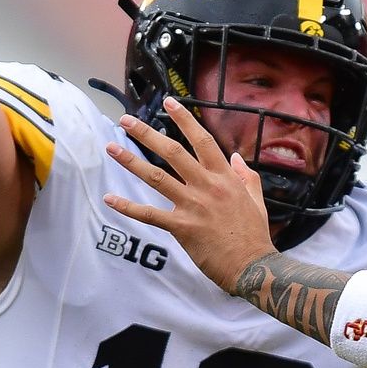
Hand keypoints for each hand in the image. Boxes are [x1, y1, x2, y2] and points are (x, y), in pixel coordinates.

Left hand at [103, 100, 277, 291]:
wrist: (253, 265)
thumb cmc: (255, 234)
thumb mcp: (257, 199)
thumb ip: (246, 176)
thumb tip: (237, 157)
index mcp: (225, 177)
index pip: (202, 140)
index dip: (184, 119)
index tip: (168, 102)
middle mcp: (207, 186)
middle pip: (173, 151)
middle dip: (147, 133)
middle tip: (126, 120)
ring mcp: (193, 205)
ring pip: (156, 176)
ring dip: (131, 161)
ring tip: (111, 147)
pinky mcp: (182, 227)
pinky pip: (149, 214)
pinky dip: (128, 207)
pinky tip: (110, 199)